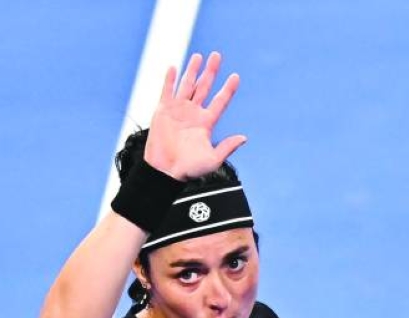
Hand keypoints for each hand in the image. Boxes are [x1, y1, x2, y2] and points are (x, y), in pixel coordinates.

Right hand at [145, 51, 245, 179]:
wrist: (165, 171)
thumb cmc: (189, 169)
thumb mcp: (212, 159)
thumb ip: (227, 147)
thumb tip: (244, 138)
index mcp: (206, 123)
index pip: (220, 102)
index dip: (228, 89)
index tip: (235, 76)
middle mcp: (193, 113)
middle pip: (204, 87)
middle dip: (211, 71)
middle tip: (217, 55)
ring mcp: (178, 110)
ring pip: (187, 85)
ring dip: (192, 70)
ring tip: (199, 56)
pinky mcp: (163, 110)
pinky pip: (167, 90)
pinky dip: (170, 79)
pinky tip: (174, 68)